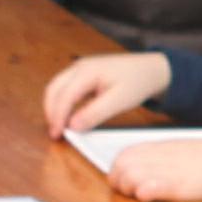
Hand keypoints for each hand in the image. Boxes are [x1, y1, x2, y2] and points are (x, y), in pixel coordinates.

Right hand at [42, 49, 171, 138]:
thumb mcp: (118, 101)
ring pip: (57, 88)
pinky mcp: (83, 75)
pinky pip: (65, 88)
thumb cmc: (137, 81)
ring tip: (60, 126)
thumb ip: (94, 113)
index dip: (58, 116)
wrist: (151, 70)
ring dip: (55, 107)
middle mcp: (80, 67)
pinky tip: (68, 116)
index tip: (57, 134)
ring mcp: (80, 69)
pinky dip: (62, 102)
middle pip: (54, 89)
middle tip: (55, 133)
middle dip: (51, 111)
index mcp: (87, 71)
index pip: (64, 95)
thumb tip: (73, 126)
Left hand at [94, 128, 201, 201]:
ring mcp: (169, 171)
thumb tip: (146, 166)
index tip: (123, 180)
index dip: (117, 169)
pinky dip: (142, 191)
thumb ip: (164, 156)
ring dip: (128, 189)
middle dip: (118, 181)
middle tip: (128, 192)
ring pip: (130, 176)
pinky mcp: (178, 186)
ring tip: (140, 195)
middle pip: (122, 165)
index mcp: (164, 146)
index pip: (125, 154)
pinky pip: (150, 186)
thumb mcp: (186, 149)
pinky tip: (146, 195)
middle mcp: (162, 157)